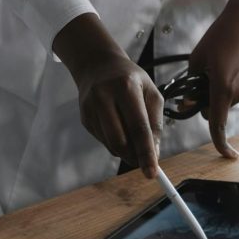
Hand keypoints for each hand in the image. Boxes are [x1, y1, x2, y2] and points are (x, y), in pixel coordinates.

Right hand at [53, 15, 163, 177]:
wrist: (97, 65)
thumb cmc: (130, 79)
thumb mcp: (150, 92)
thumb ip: (155, 123)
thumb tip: (154, 155)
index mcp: (126, 87)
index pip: (138, 127)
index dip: (146, 153)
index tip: (152, 173)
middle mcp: (104, 97)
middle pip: (120, 141)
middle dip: (134, 156)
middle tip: (145, 161)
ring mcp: (90, 108)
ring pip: (111, 145)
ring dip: (126, 150)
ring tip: (132, 134)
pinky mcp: (84, 117)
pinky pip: (103, 141)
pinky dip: (115, 143)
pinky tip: (118, 125)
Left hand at [186, 0, 238, 158]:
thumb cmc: (220, 36)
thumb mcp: (197, 59)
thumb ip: (192, 85)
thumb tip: (189, 104)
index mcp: (223, 87)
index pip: (217, 124)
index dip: (220, 143)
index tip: (227, 157)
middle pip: (217, 108)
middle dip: (208, 100)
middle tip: (203, 78)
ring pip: (227, 100)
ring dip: (220, 91)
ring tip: (220, 64)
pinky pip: (238, 92)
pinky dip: (231, 85)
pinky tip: (231, 64)